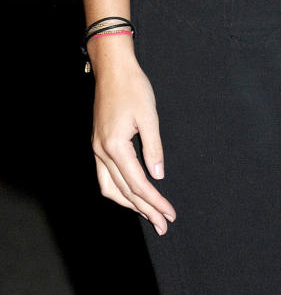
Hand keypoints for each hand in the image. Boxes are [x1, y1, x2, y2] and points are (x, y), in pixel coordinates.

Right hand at [91, 51, 175, 234]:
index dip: (155, 201)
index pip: (138, 183)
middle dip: (144, 210)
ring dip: (130, 204)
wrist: (113, 69)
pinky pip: (106, 177)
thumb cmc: (133, 88)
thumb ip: (154, 148)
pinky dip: (120, 190)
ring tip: (149, 215)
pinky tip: (132, 194)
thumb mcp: (149, 116)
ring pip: (110, 188)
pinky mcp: (99, 144)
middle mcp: (101, 151)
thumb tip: (158, 176)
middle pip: (124, 191)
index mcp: (115, 146)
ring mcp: (97, 149)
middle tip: (163, 225)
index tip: (169, 214)